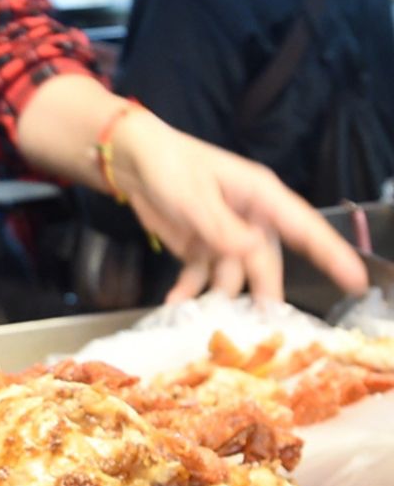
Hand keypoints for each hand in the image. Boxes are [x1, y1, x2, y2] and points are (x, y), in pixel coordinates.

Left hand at [111, 110, 366, 301]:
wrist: (131, 159)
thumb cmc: (169, 165)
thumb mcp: (194, 195)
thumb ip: (220, 225)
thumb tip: (251, 249)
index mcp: (261, 197)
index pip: (305, 228)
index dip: (331, 255)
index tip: (354, 282)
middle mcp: (249, 218)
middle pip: (265, 261)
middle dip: (264, 292)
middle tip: (266, 326)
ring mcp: (224, 234)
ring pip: (234, 273)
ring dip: (221, 296)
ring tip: (208, 321)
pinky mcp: (199, 245)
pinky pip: (202, 275)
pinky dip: (190, 290)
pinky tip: (176, 303)